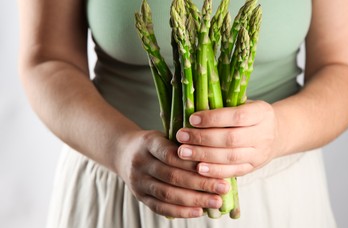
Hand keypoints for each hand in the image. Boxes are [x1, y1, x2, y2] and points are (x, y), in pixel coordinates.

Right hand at [115, 130, 230, 217]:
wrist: (123, 152)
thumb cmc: (154, 143)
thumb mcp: (165, 135)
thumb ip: (184, 145)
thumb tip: (217, 158)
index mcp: (149, 142)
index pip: (171, 154)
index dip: (193, 162)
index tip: (216, 166)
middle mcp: (140, 162)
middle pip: (172, 176)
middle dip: (201, 183)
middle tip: (223, 187)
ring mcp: (138, 181)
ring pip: (167, 194)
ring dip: (194, 200)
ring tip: (215, 201)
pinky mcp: (139, 196)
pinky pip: (161, 207)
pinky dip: (181, 211)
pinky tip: (198, 211)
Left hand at [176, 100, 280, 178]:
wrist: (276, 134)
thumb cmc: (250, 115)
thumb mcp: (244, 103)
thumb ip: (224, 105)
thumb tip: (192, 104)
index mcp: (262, 113)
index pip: (238, 116)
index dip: (213, 118)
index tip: (192, 119)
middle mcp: (264, 134)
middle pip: (231, 139)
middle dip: (203, 138)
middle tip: (181, 137)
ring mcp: (260, 153)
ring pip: (230, 157)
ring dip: (204, 155)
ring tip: (183, 152)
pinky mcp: (253, 167)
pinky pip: (233, 171)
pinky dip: (215, 171)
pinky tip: (198, 168)